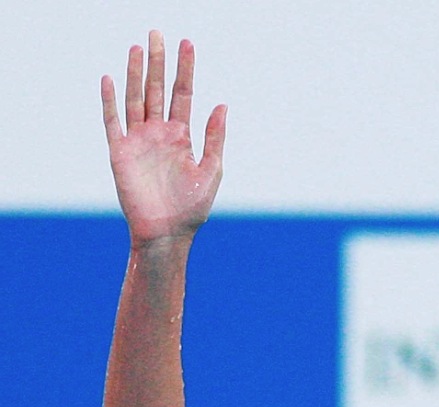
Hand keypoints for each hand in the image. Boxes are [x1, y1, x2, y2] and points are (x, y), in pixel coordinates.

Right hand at [101, 32, 226, 245]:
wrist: (166, 235)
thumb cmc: (191, 210)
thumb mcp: (211, 172)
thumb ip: (215, 139)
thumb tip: (222, 105)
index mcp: (181, 137)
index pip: (183, 94)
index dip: (185, 69)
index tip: (187, 43)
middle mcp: (158, 134)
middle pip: (157, 89)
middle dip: (158, 62)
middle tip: (157, 33)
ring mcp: (138, 141)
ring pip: (135, 99)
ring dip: (136, 74)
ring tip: (138, 47)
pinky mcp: (120, 153)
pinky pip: (113, 122)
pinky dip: (110, 101)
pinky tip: (110, 79)